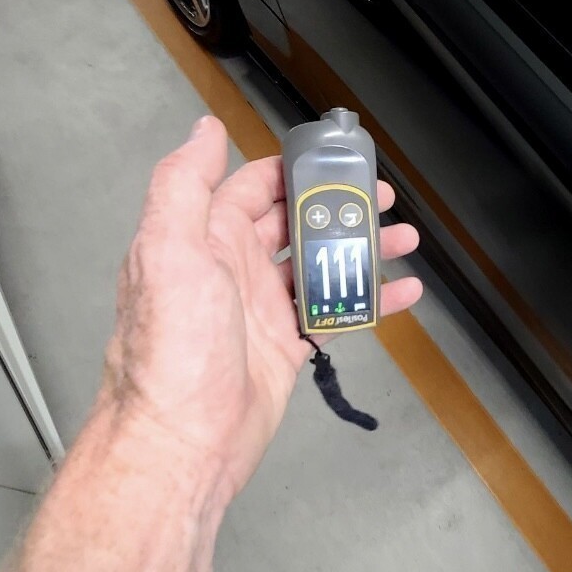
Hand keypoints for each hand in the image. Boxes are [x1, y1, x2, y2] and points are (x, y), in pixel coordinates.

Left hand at [101, 115, 421, 494]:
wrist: (181, 441)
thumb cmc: (170, 350)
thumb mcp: (169, 250)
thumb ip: (185, 184)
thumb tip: (203, 130)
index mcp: (205, 239)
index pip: (251, 187)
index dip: (292, 170)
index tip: (333, 160)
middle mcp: (232, 270)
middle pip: (294, 225)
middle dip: (337, 209)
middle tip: (381, 200)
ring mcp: (260, 311)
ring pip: (319, 268)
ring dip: (360, 252)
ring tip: (402, 240)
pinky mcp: (283, 349)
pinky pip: (333, 315)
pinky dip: (369, 303)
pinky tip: (400, 294)